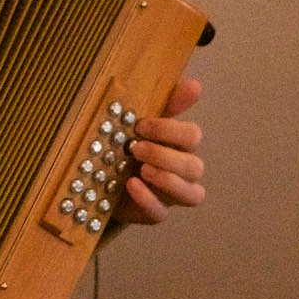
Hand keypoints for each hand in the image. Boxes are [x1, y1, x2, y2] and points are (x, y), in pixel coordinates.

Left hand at [113, 77, 205, 226]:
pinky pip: (161, 213)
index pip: (193, 136)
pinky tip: (132, 185)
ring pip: (193, 194)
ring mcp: (171, 195)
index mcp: (180, 146)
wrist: (103, 177)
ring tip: (142, 170)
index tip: (141, 125)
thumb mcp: (143, 123)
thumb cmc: (129, 145)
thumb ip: (168, 105)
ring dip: (168, 179)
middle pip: (195, 166)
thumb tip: (195, 85)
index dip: (170, 130)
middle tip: (136, 148)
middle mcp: (183, 172)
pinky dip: (148, 199)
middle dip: (166, 155)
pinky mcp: (155, 213)